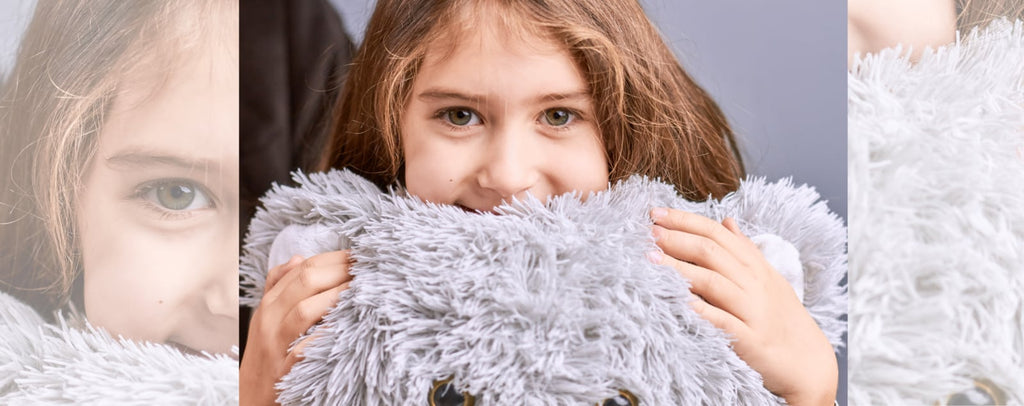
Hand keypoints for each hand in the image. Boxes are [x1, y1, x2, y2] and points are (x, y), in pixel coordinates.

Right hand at [240, 251, 351, 405]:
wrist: (249, 396)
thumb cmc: (265, 353)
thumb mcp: (266, 317)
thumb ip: (279, 285)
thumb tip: (298, 257)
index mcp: (269, 303)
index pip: (302, 268)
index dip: (333, 258)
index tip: (359, 254)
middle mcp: (270, 319)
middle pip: (305, 282)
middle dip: (340, 270)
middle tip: (367, 266)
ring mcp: (276, 345)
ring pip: (305, 310)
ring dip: (337, 296)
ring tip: (362, 289)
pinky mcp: (284, 370)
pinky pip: (305, 349)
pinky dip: (325, 336)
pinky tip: (347, 326)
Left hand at [648, 208, 836, 405]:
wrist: (808, 363)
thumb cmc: (781, 317)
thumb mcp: (768, 278)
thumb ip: (745, 250)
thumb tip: (727, 220)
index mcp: (756, 267)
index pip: (717, 234)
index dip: (685, 220)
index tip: (655, 212)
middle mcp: (755, 285)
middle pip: (712, 253)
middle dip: (677, 239)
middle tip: (648, 231)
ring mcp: (753, 312)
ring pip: (713, 283)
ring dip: (679, 268)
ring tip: (650, 258)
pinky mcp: (749, 340)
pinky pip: (721, 321)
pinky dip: (700, 310)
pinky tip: (677, 301)